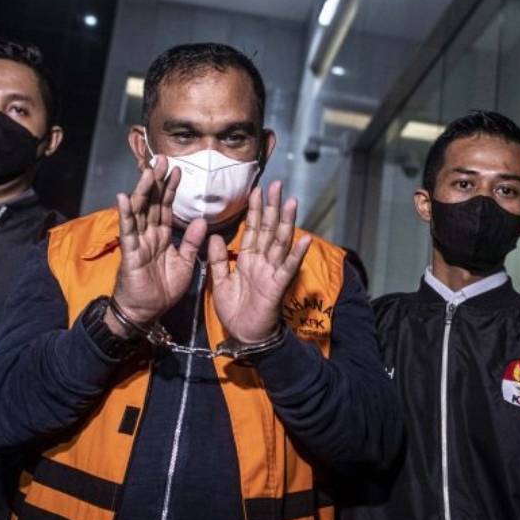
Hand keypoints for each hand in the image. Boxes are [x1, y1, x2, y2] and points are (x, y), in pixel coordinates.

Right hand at [111, 156, 206, 328]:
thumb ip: (192, 242)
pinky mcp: (130, 253)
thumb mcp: (185, 263)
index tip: (177, 169)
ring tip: (147, 171)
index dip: (171, 189)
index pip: (166, 207)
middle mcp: (148, 235)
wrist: (146, 312)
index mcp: (162, 237)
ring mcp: (137, 242)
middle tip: (162, 159)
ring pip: (140, 211)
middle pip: (152, 203)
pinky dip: (126, 214)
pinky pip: (127, 231)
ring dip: (143, 190)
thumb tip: (201, 219)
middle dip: (157, 181)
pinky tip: (124, 197)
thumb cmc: (163, 290)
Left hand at [207, 180, 311, 342]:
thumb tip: (214, 236)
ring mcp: (272, 272)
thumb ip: (218, 259)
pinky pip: (288, 268)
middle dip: (273, 207)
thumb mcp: (219, 281)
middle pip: (269, 229)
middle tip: (278, 185)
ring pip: (280, 242)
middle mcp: (262, 261)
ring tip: (292, 202)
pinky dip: (296, 254)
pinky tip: (305, 239)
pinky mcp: (277, 286)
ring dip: (287, 222)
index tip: (257, 190)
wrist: (243, 335)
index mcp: (248, 259)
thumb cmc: (234, 310)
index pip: (252, 229)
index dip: (255, 210)